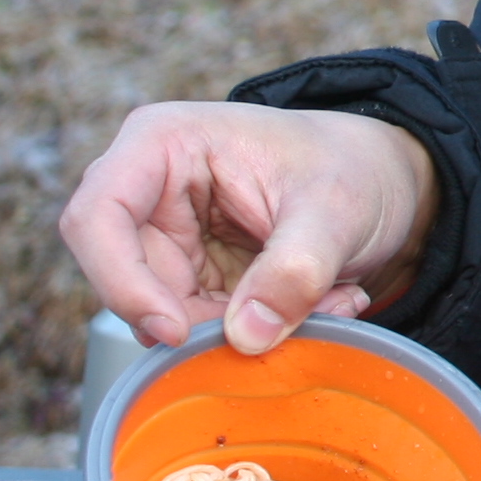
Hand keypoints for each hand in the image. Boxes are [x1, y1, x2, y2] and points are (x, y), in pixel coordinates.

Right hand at [60, 103, 440, 353]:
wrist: (383, 180)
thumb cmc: (353, 168)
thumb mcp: (338, 210)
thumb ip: (296, 268)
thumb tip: (244, 336)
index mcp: (162, 144)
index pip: (97, 218)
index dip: (121, 283)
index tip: (177, 332)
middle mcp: (149, 190)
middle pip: (127, 281)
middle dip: (205, 319)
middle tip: (290, 320)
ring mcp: (168, 237)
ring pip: (166, 315)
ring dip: (244, 329)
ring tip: (328, 301)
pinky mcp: (193, 277)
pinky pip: (202, 326)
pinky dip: (259, 331)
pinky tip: (321, 305)